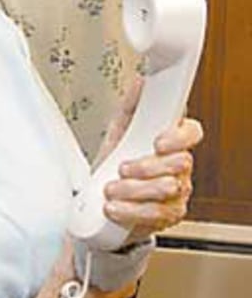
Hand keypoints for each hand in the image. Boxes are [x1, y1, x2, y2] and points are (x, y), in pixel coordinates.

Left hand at [102, 108, 202, 241]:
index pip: (192, 132)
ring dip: (134, 190)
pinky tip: (114, 206)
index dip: (178, 137)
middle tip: (122, 168)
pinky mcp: (170, 215)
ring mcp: (179, 191)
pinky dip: (130, 211)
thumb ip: (131, 105)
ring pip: (167, 190)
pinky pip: (157, 215)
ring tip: (112, 188)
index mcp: (173, 139)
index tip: (158, 142)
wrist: (104, 195)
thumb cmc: (117, 158)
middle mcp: (181, 165)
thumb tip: (140, 82)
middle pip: (181, 164)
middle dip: (147, 167)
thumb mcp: (120, 129)